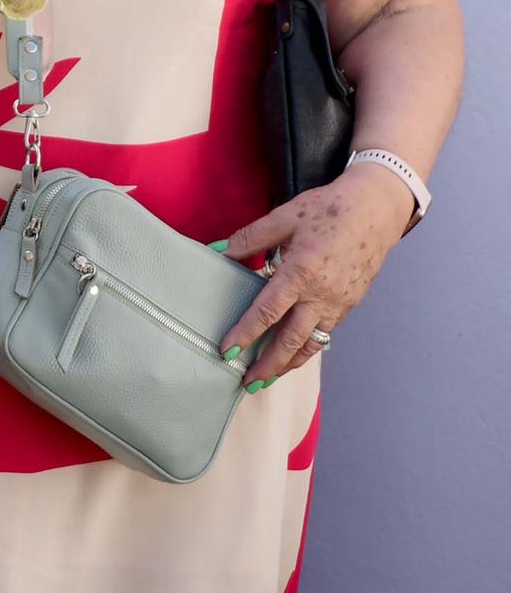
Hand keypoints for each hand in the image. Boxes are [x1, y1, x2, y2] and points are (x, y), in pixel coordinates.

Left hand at [221, 164, 411, 387]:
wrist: (376, 210)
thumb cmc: (329, 209)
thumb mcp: (284, 217)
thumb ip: (249, 238)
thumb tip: (217, 252)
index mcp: (300, 272)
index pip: (267, 312)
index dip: (245, 334)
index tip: (227, 352)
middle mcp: (321, 295)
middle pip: (291, 341)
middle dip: (268, 365)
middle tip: (247, 383)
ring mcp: (338, 303)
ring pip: (311, 344)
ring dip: (288, 364)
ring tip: (268, 378)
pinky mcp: (349, 304)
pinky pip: (325, 333)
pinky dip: (308, 348)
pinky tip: (295, 353)